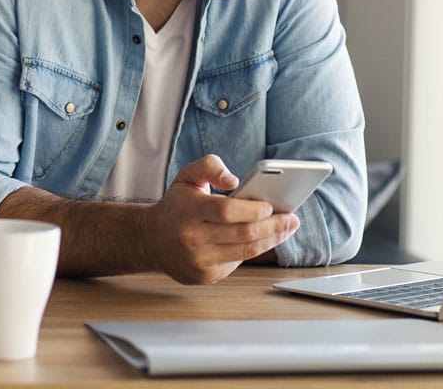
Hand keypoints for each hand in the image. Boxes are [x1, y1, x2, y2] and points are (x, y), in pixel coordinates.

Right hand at [139, 154, 299, 283]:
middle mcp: (192, 238)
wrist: (151, 240)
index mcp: (188, 211)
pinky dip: (256, 250)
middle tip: (292, 218)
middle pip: (243, 233)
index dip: (252, 209)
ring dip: (272, 239)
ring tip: (287, 228)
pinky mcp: (205, 276)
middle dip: (273, 226)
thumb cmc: (176, 205)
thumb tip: (234, 180)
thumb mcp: (186, 177)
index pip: (226, 211)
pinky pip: (238, 262)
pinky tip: (268, 239)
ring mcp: (199, 260)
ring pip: (246, 251)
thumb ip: (210, 166)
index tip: (271, 206)